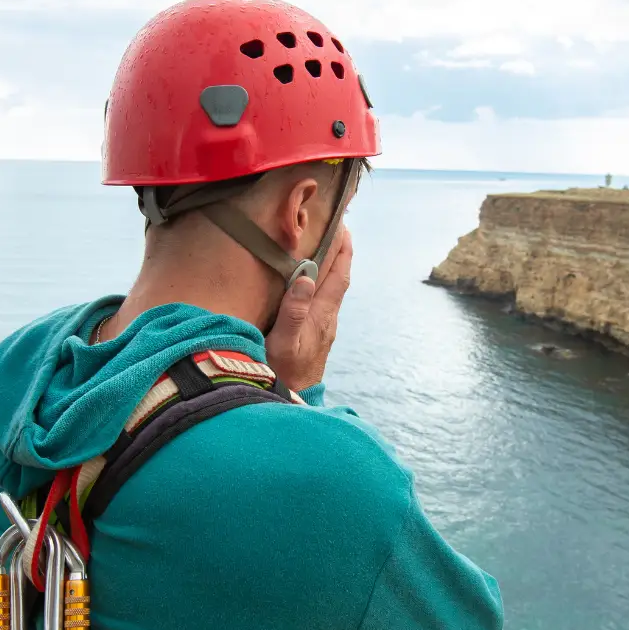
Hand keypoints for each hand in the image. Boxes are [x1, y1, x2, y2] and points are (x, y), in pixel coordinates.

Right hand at [265, 227, 352, 391]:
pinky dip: (321, 284)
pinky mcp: (316, 337)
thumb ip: (294, 312)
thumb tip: (306, 277)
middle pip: (338, 280)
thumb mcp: (284, 344)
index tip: (344, 226)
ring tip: (324, 248)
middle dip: (339, 253)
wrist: (292, 404)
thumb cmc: (284, 375)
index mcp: (321, 316)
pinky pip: (323, 302)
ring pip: (331, 291)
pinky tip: (310, 284)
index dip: (343, 250)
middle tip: (336, 227)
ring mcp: (323, 329)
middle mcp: (327, 320)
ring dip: (330, 268)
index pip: (338, 276)